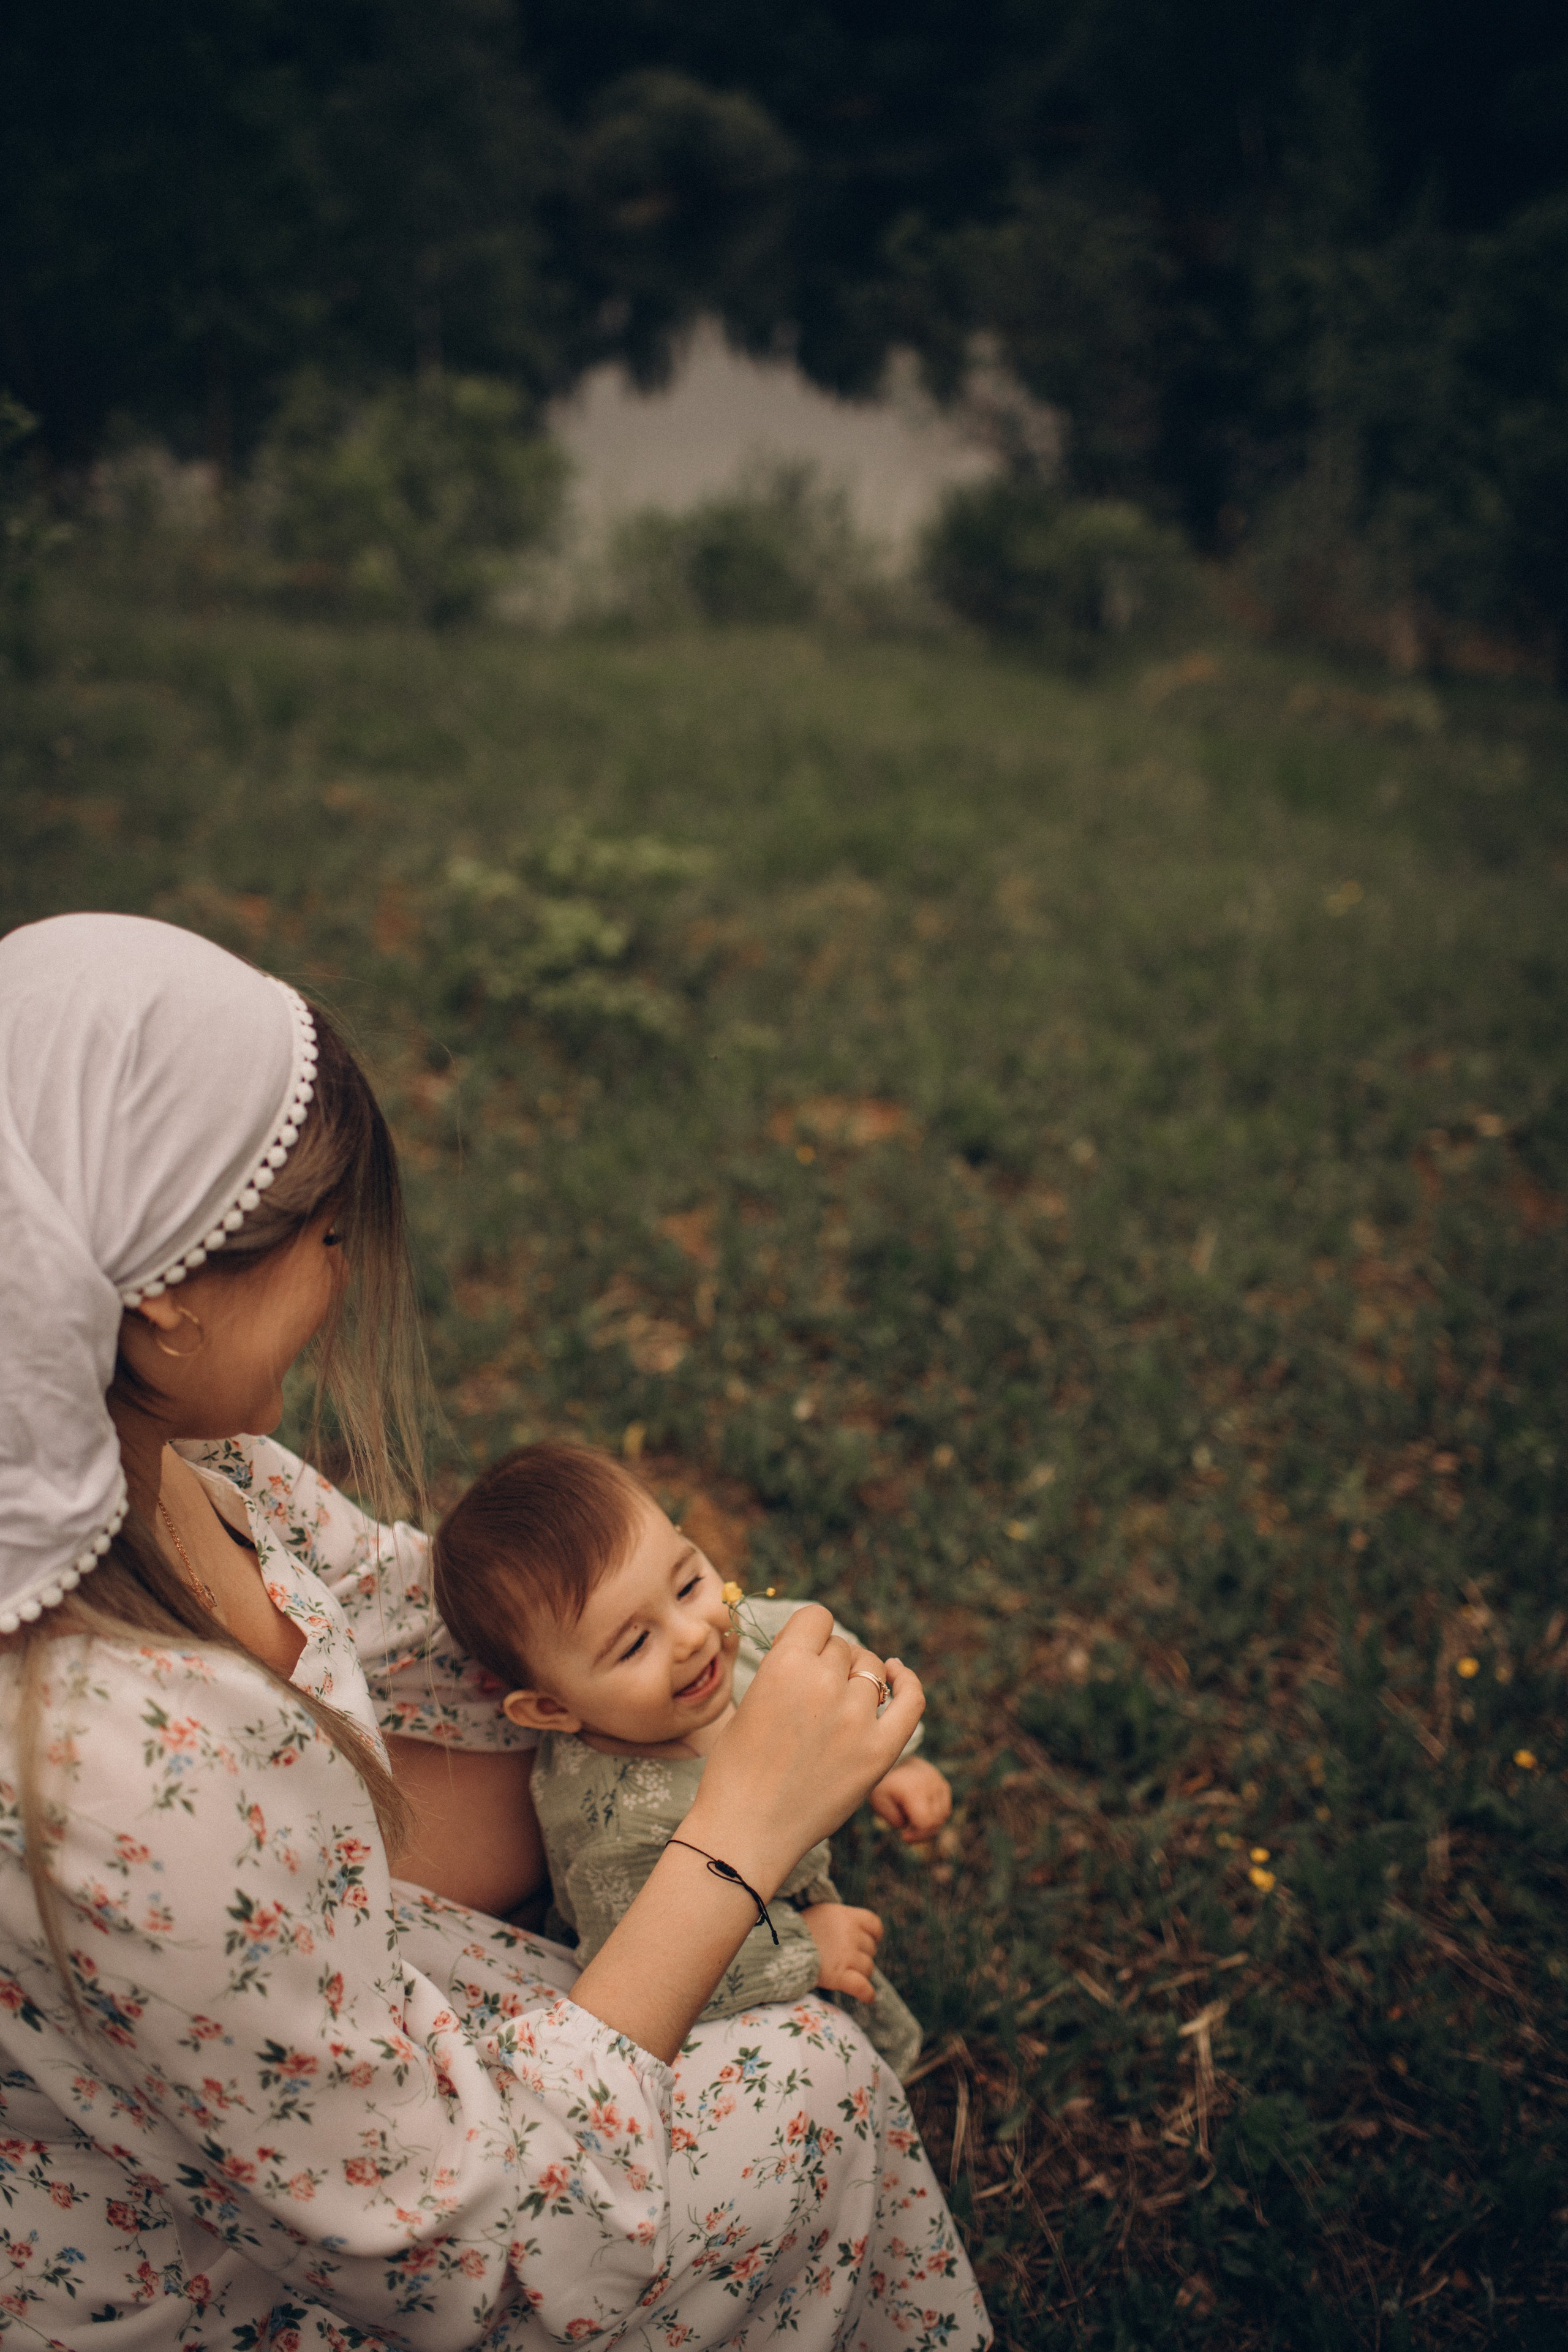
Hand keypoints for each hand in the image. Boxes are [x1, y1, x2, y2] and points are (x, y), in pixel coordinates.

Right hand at [683, 1605, 923, 1900]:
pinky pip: (910, 1700)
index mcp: (785, 1664)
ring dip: (856, 1681)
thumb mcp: (750, 1699)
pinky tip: (896, 1673)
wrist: (746, 1832)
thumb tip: (817, 1647)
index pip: (816, 1618)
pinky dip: (907, 1682)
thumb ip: (786, 1668)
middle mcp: (823, 1684)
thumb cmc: (737, 1768)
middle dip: (829, 1664)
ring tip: (835, 1708)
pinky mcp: (880, 1752)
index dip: (810, 1635)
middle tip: (810, 1699)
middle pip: (843, 1647)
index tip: (803, 1654)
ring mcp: (856, 1719)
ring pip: (871, 1671)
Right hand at [801, 1902, 882, 2003]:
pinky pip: (863, 1987)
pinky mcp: (840, 1976)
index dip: (873, 1935)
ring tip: (845, 1972)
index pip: (874, 1925)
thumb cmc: (799, 1929)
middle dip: (861, 1955)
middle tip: (843, 1958)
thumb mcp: (822, 1913)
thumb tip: (856, 1932)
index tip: (867, 1941)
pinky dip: (867, 1993)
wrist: (780, 1944)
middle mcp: (850, 1934)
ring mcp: (847, 1955)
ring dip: (860, 1972)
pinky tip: (868, 1997)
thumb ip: (841, 1921)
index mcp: (846, 1916)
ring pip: (868, 1968)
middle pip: (870, 1949)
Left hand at [869, 1756, 951, 1843]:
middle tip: (907, 1832)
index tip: (903, 1836)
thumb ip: (893, 1820)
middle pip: (936, 1822)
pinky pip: (945, 1808)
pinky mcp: (943, 1784)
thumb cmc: (883, 1783)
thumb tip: (907, 1826)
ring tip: (913, 1820)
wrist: (892, 1759)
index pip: (926, 1823)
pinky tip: (921, 1812)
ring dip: (930, 1824)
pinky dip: (936, 1815)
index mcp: (914, 1791)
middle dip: (922, 1832)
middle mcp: (931, 1786)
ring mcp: (939, 1784)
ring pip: (943, 1817)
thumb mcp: (879, 1802)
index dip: (917, 1835)